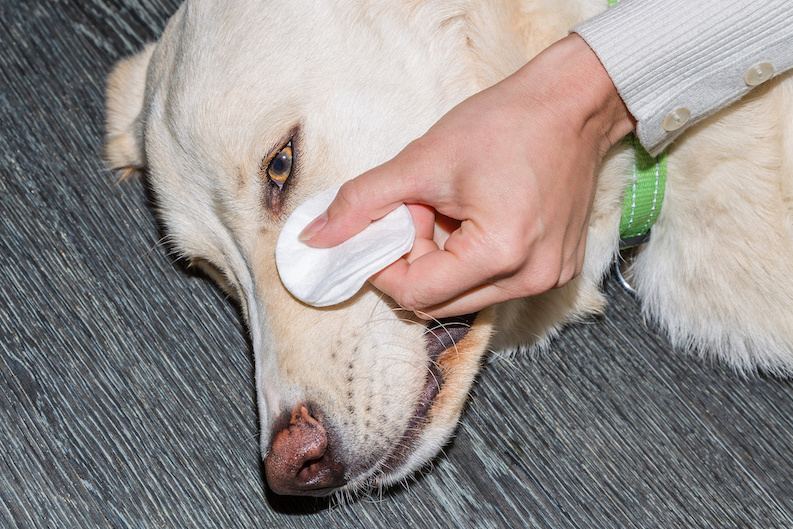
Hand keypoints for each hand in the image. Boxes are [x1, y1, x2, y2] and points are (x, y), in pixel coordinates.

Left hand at [300, 34, 634, 317]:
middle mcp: (530, 279)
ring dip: (441, 263)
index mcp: (500, 253)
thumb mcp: (423, 159)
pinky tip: (476, 218)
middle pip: (440, 303)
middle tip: (417, 212)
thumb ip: (362, 202)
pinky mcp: (557, 270)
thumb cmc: (505, 123)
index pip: (415, 293)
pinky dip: (471, 260)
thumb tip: (316, 239)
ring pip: (465, 296)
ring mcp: (549, 278)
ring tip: (449, 211)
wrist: (573, 103)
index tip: (383, 227)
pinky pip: (494, 283)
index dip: (384, 265)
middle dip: (414, 263)